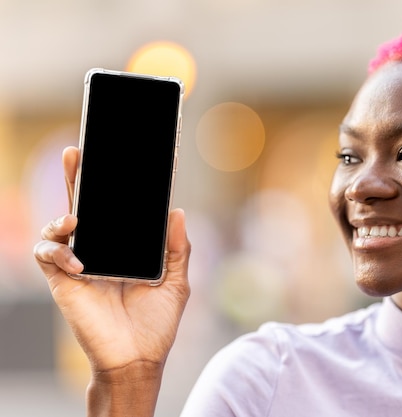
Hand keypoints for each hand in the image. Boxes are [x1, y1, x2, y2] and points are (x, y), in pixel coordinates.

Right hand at [33, 146, 190, 414]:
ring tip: (74, 219)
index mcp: (125, 249)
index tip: (117, 160)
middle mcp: (101, 251)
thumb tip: (177, 211)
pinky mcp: (64, 282)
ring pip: (59, 228)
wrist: (138, 357)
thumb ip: (177, 248)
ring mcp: (80, 265)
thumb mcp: (176, 281)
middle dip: (77, 180)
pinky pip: (48, 256)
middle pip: (84, 208)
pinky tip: (77, 262)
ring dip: (62, 218)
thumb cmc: (157, 323)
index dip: (112, 187)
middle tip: (76, 153)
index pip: (115, 212)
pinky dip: (58, 253)